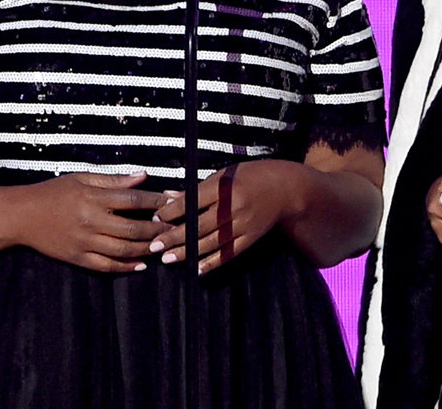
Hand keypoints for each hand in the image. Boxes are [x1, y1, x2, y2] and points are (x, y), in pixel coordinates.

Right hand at [15, 171, 169, 271]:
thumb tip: (144, 176)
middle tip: (174, 229)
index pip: (134, 200)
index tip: (175, 202)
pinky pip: (106, 266)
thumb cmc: (53, 192)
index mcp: (93, 198)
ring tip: (163, 246)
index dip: (157, 202)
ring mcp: (84, 242)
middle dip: (157, 230)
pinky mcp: (77, 257)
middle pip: (133, 228)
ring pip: (123, 249)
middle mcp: (91, 221)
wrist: (21, 216)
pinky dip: (126, 266)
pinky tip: (141, 264)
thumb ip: (114, 180)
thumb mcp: (82, 178)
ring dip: (147, 249)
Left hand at [151, 160, 293, 273]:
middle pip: (199, 225)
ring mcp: (244, 225)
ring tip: (167, 258)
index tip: (156, 217)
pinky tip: (195, 268)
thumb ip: (197, 189)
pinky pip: (229, 253)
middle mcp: (235, 208)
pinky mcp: (251, 238)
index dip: (172, 211)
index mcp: (226, 187)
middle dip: (174, 236)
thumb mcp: (224, 175)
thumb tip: (168, 197)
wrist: (286, 188)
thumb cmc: (252, 176)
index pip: (193, 201)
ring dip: (187, 252)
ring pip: (211, 242)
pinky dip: (212, 262)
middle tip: (154, 245)